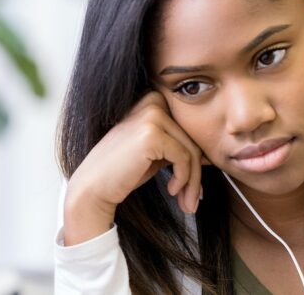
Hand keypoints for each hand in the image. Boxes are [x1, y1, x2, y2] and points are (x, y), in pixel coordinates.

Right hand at [63, 91, 204, 244]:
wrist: (94, 188)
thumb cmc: (125, 172)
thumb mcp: (159, 154)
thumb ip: (180, 146)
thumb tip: (209, 154)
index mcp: (154, 100)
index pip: (189, 130)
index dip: (197, 159)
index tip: (196, 185)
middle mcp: (153, 101)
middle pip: (192, 140)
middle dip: (196, 175)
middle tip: (194, 200)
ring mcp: (152, 114)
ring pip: (191, 151)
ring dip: (193, 182)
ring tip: (187, 202)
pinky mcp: (152, 132)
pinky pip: (183, 157)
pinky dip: (184, 178)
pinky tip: (172, 190)